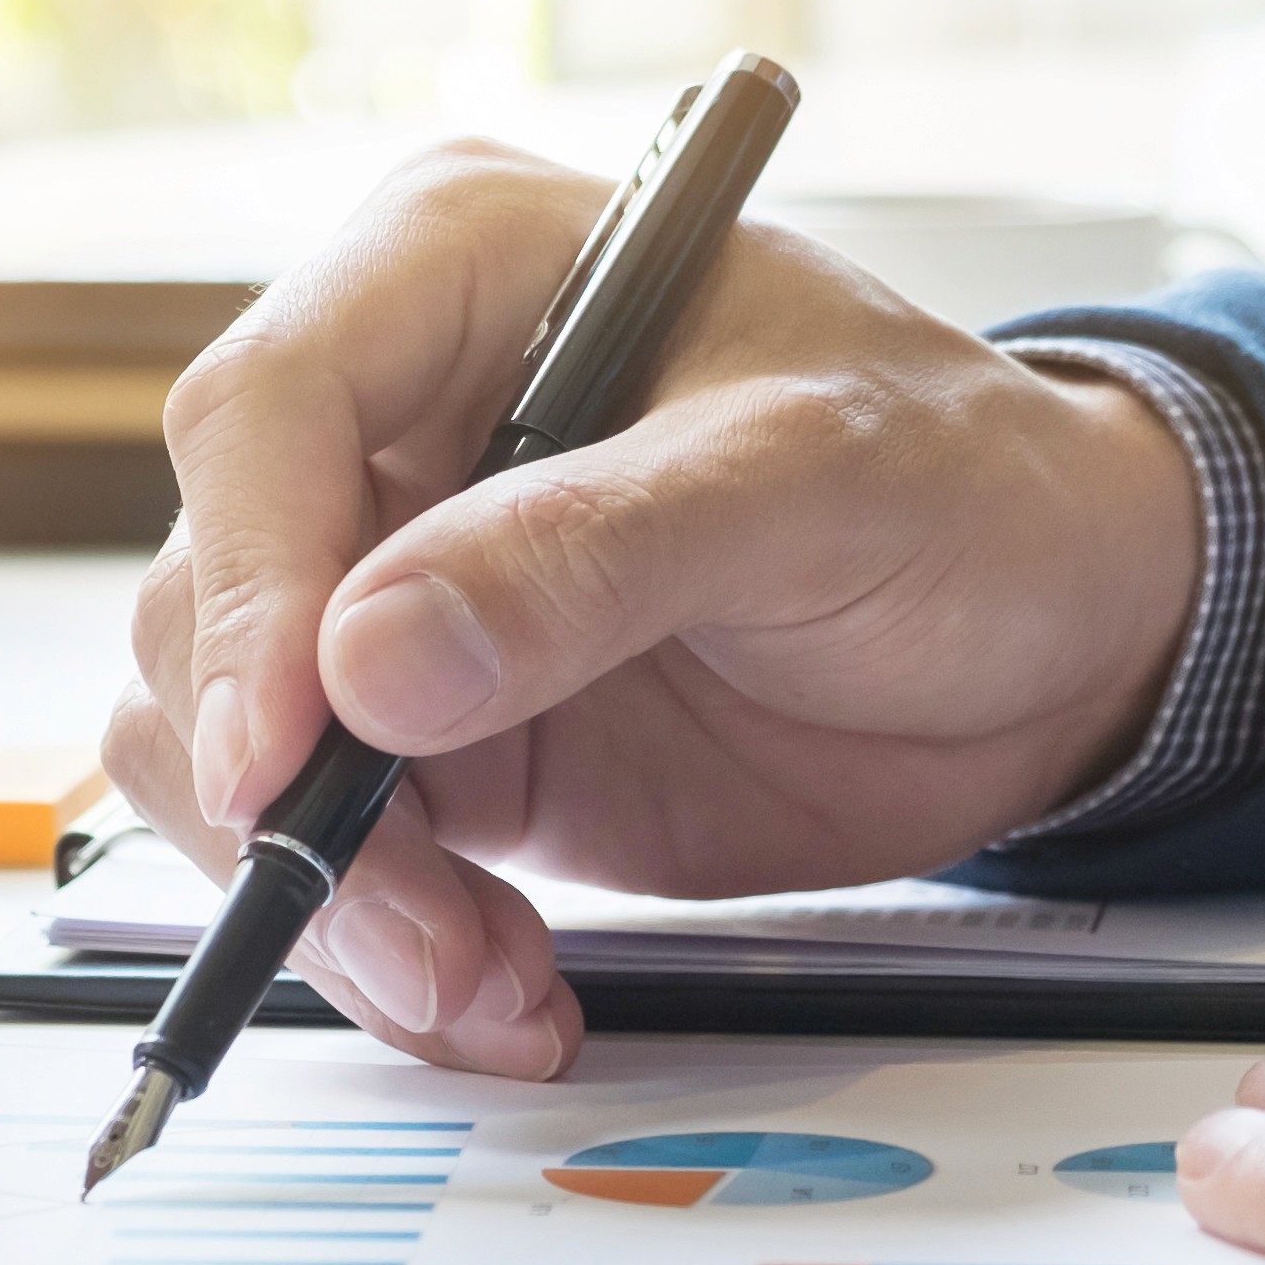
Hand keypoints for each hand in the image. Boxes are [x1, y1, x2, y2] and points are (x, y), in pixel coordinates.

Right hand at [100, 140, 1204, 1076]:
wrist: (1051, 631)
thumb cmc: (957, 484)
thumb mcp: (810, 484)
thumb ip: (590, 557)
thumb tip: (367, 664)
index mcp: (453, 271)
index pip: (264, 412)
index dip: (249, 591)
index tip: (282, 758)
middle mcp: (384, 422)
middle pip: (212, 603)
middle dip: (291, 794)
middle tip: (419, 932)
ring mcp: (386, 585)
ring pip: (222, 744)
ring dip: (334, 894)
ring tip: (481, 983)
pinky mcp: (418, 732)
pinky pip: (321, 845)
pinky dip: (386, 942)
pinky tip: (498, 993)